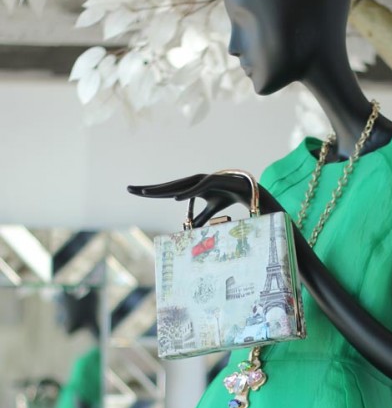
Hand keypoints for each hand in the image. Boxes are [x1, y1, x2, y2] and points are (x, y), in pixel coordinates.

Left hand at [128, 172, 254, 227]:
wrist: (247, 190)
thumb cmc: (227, 196)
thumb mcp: (211, 210)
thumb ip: (200, 217)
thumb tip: (192, 228)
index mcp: (189, 188)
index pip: (166, 191)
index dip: (151, 192)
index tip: (135, 192)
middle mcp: (192, 182)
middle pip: (166, 187)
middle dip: (148, 189)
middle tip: (129, 189)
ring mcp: (202, 180)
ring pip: (178, 186)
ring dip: (162, 190)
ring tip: (146, 194)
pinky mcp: (214, 181)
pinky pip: (198, 188)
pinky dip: (186, 193)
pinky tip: (174, 197)